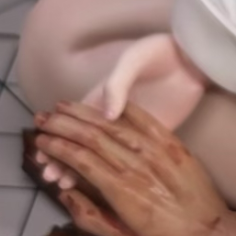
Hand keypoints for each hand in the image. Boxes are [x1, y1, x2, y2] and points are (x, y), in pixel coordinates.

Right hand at [32, 100, 227, 235]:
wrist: (211, 233)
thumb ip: (91, 218)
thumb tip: (65, 194)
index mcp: (122, 192)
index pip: (82, 160)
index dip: (58, 148)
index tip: (40, 141)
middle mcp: (138, 167)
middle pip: (94, 138)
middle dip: (64, 125)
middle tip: (42, 118)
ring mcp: (158, 152)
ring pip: (115, 126)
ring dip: (86, 113)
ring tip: (64, 106)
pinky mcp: (174, 144)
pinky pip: (146, 121)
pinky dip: (123, 109)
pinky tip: (106, 103)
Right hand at [35, 33, 208, 190]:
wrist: (193, 58)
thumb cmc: (158, 51)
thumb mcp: (134, 60)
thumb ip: (118, 83)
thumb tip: (106, 115)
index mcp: (104, 96)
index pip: (75, 122)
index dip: (58, 136)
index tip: (42, 153)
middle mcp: (114, 114)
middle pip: (84, 140)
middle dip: (63, 157)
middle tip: (49, 176)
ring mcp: (133, 127)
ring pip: (103, 152)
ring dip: (83, 167)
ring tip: (64, 184)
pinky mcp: (154, 134)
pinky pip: (131, 155)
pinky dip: (115, 169)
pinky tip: (102, 183)